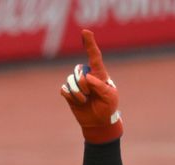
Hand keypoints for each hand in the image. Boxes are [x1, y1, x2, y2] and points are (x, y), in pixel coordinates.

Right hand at [60, 29, 122, 143]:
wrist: (99, 122)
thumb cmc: (108, 107)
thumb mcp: (110, 97)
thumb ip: (100, 86)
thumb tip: (86, 77)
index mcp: (99, 74)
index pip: (94, 56)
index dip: (89, 43)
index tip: (85, 32)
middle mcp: (87, 75)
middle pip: (78, 70)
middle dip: (84, 84)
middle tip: (90, 95)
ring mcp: (77, 83)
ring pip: (71, 80)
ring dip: (78, 93)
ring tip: (86, 101)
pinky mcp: (69, 92)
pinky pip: (65, 89)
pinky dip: (72, 97)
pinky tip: (79, 102)